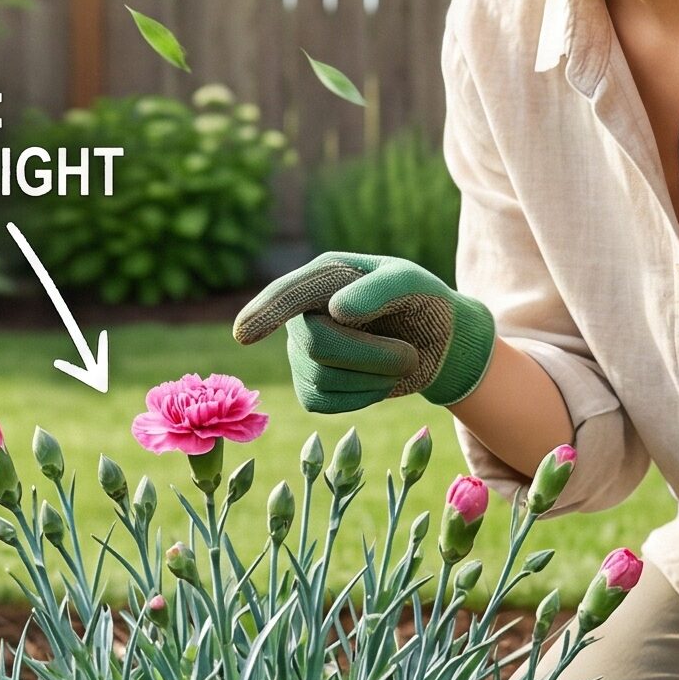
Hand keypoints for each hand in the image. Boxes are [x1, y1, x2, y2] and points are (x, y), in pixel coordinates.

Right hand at [233, 251, 494, 412]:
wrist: (435, 342)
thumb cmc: (421, 301)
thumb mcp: (411, 282)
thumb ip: (379, 289)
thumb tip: (335, 311)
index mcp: (323, 277)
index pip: (288, 294)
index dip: (265, 313)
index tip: (243, 334)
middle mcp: (302, 312)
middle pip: (316, 344)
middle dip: (369, 356)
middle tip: (409, 355)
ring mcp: (301, 351)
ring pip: (320, 377)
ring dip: (374, 377)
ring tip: (401, 363)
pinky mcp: (310, 386)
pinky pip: (322, 402)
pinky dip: (362, 397)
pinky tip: (380, 382)